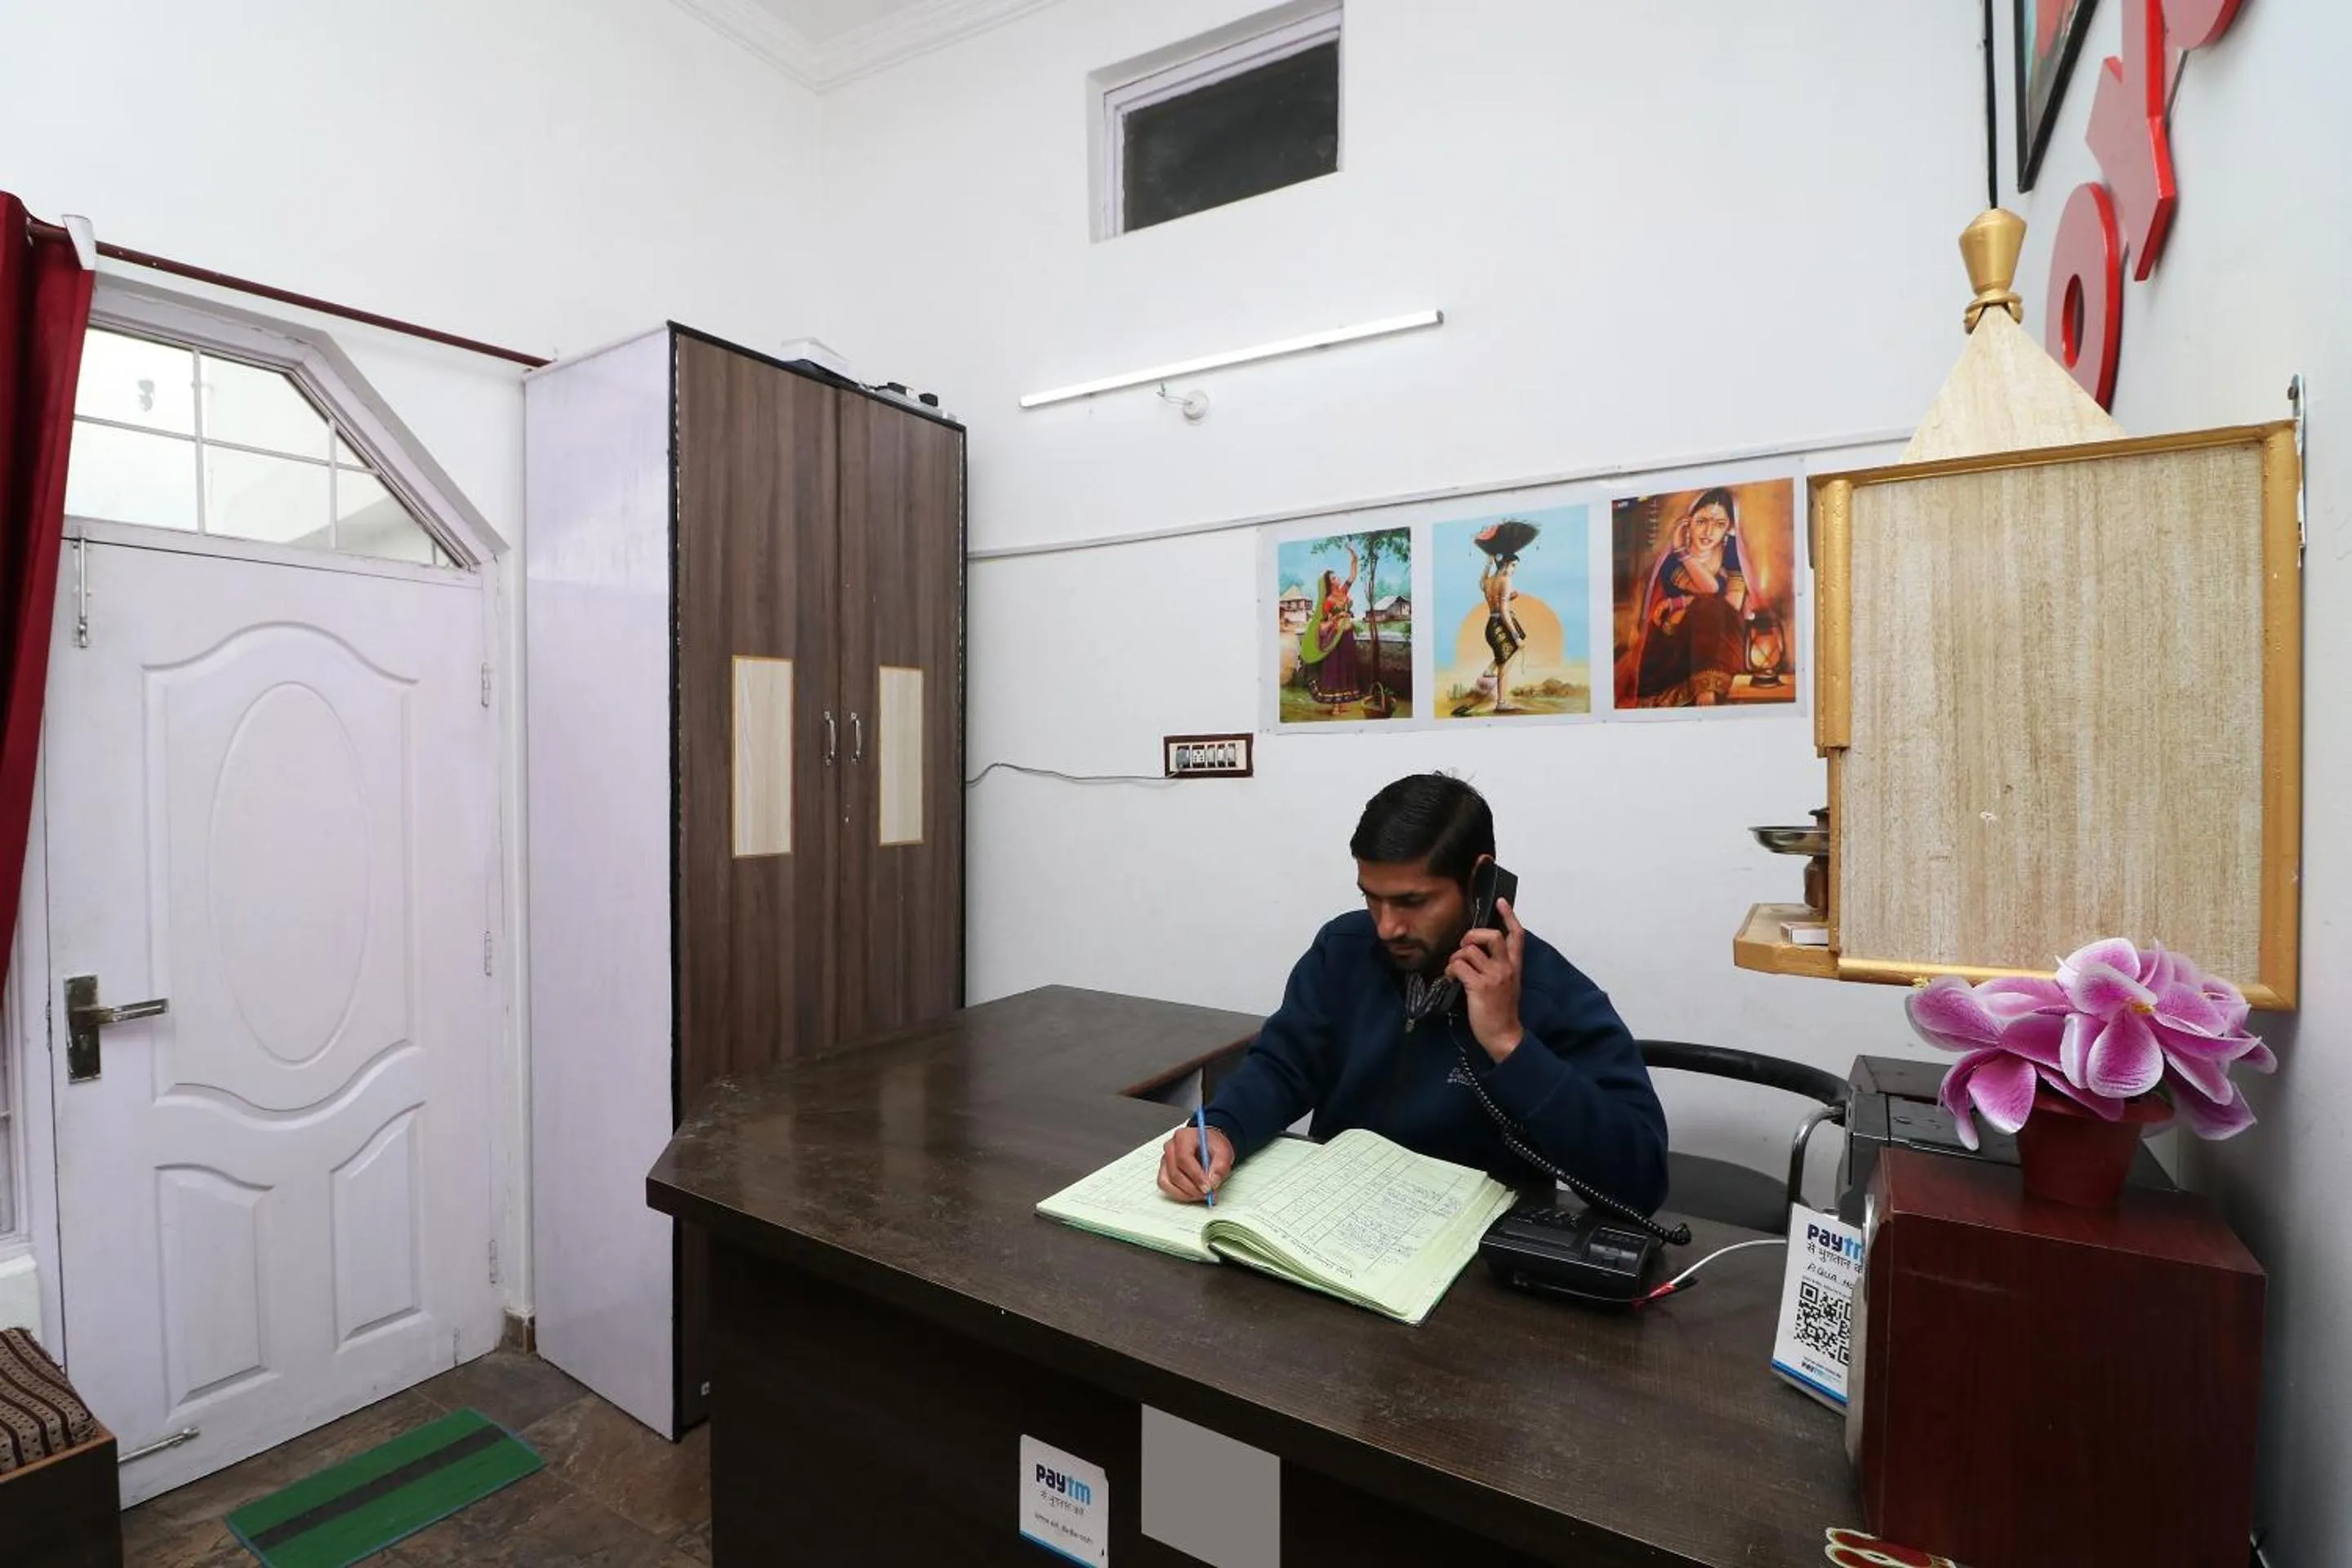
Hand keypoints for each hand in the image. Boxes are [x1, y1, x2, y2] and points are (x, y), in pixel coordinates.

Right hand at [1158, 1122, 1233, 1203]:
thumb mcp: (1224, 1152)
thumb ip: (1220, 1167)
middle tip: (1207, 1194)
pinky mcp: (1164, 1171)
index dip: (1196, 1175)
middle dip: (1192, 1188)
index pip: (1184, 1158)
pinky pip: (1165, 1186)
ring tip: (1202, 1195)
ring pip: (1168, 1181)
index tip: (1208, 1187)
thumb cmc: (1213, 1146)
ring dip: (1185, 1193)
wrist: (1209, 1146)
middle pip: (1175, 1172)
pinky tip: (1192, 1194)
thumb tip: (1213, 1182)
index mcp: (1184, 1137)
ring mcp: (1165, 1159)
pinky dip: (1179, 1194)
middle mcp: (1171, 1147)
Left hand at [1448, 898, 1525, 1062]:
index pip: (1517, 935)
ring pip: (1470, 950)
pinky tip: (1451, 979)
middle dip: (1473, 934)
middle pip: (1493, 935)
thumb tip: (1478, 952)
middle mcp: (1506, 968)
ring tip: (1455, 970)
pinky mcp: (1479, 986)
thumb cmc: (1501, 1010)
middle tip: (1464, 945)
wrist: (1504, 1035)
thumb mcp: (1507, 984)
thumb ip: (1499, 967)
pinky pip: (1459, 966)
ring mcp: (1493, 976)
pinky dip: (1451, 970)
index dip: (1510, 916)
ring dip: (1456, 957)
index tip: (1501, 901)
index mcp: (1515, 966)